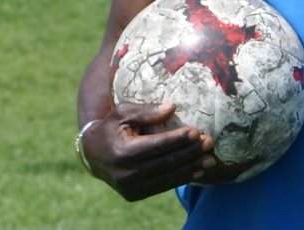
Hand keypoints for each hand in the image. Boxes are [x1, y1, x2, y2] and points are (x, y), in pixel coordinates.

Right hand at [80, 102, 217, 201]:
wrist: (93, 155)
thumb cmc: (111, 128)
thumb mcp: (122, 113)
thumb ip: (146, 111)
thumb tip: (172, 108)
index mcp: (122, 152)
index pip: (156, 146)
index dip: (177, 139)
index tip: (196, 131)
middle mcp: (127, 173)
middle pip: (166, 162)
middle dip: (190, 153)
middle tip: (209, 143)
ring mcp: (131, 187)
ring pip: (168, 177)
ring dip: (192, 168)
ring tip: (210, 160)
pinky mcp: (135, 194)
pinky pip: (163, 186)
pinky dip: (181, 178)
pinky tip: (197, 170)